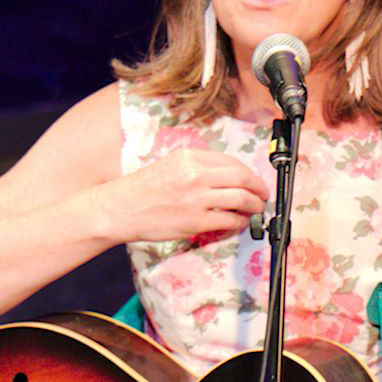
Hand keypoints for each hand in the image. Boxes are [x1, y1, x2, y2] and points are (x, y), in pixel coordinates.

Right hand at [98, 149, 267, 245]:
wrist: (119, 210)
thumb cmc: (141, 190)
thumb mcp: (170, 166)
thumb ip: (198, 167)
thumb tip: (227, 178)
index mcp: (190, 158)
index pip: (232, 162)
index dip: (249, 173)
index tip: (254, 182)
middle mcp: (196, 175)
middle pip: (243, 178)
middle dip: (259, 189)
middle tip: (262, 196)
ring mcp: (197, 199)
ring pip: (241, 199)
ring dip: (254, 206)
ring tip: (254, 210)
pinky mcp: (195, 221)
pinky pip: (229, 220)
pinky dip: (239, 222)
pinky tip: (237, 223)